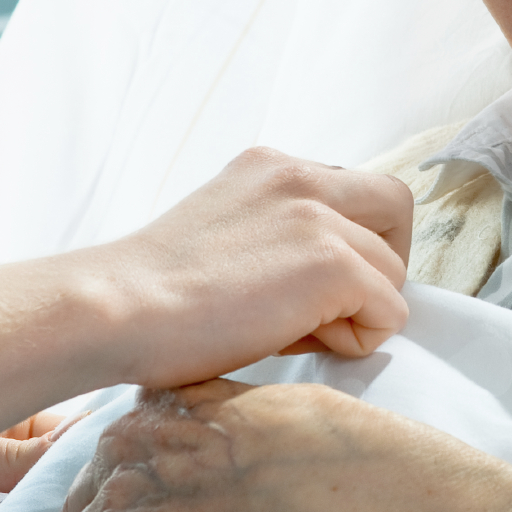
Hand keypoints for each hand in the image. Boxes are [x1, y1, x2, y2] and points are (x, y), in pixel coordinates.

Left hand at [18, 378, 511, 511]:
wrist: (329, 483)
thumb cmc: (319, 446)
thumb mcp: (263, 404)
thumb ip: (224, 408)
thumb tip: (224, 415)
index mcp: (159, 409)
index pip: (109, 450)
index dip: (109, 482)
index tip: (109, 503)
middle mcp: (125, 450)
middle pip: (80, 497)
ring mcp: (119, 503)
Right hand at [92, 148, 414, 386]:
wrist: (117, 308)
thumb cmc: (150, 295)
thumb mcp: (221, 231)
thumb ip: (273, 233)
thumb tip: (322, 284)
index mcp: (270, 166)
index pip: (351, 190)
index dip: (345, 241)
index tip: (300, 284)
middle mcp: (300, 177)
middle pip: (395, 207)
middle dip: (380, 260)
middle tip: (333, 307)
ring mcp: (319, 218)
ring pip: (394, 269)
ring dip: (359, 310)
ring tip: (296, 332)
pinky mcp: (333, 264)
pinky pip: (390, 311)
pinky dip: (357, 340)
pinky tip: (299, 345)